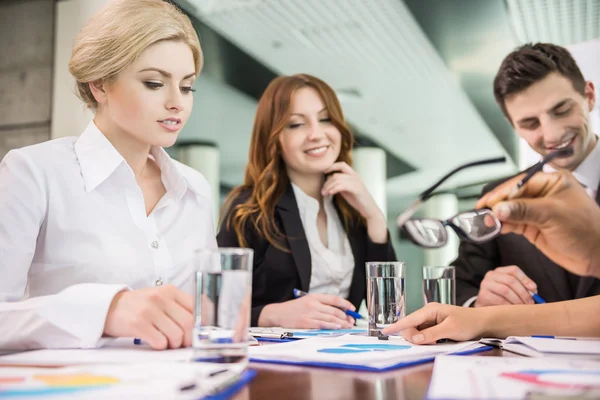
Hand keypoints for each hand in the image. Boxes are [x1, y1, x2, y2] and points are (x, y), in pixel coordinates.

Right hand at [103, 285, 193, 349]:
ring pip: (176, 334)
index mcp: (170, 290)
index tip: (198, 332)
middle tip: (182, 342)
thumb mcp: (161, 297)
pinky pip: (160, 341)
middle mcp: (161, 297)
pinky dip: (161, 346)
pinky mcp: (138, 324)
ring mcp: (149, 310)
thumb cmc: (139, 305)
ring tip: (167, 342)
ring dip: (174, 344)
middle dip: (188, 338)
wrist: (108, 307)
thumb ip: (180, 304)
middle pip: (189, 323)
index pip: (197, 307)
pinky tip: (155, 342)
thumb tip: (204, 315)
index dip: (201, 323)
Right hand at [258, 293, 355, 328]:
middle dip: (346, 316)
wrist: (277, 314)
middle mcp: (313, 303)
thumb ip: (320, 305)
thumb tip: (336, 311)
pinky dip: (331, 325)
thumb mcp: (306, 301)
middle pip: (334, 310)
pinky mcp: (306, 322)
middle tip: (352, 321)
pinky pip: (322, 324)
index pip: (334, 299)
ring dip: (342, 322)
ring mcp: (309, 313)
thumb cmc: (292, 309)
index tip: (353, 309)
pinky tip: (338, 327)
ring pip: (330, 317)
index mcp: (314, 296)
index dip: (346, 304)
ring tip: (349, 326)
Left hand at [322, 162, 382, 221]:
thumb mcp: (346, 189)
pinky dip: (334, 189)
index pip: (341, 164)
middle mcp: (355, 176)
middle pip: (337, 174)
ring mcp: (357, 182)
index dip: (332, 166)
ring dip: (328, 187)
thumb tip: (328, 179)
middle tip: (322, 191)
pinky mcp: (357, 189)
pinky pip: (342, 186)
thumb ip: (339, 183)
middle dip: (327, 183)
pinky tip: (331, 193)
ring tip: (324, 194)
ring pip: (338, 180)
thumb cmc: (357, 199)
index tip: (324, 172)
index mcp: (353, 174)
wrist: (368, 209)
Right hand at [381, 302, 485, 343]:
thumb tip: (414, 339)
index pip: (409, 320)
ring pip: (417, 332)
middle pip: (411, 328)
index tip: (385, 331)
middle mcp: (428, 314)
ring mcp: (431, 320)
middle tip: (429, 343)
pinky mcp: (435, 326)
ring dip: (422, 340)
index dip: (396, 326)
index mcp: (430, 310)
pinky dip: (427, 340)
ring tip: (438, 341)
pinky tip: (437, 341)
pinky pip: (424, 335)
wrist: (483, 323)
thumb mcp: (450, 329)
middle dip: (414, 337)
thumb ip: (431, 334)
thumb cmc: (468, 322)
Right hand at [474, 265, 536, 306]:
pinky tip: (513, 310)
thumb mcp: (511, 290)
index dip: (525, 279)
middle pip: (510, 280)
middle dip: (523, 292)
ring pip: (505, 290)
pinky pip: (499, 300)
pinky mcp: (483, 295)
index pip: (514, 270)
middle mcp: (491, 275)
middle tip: (530, 303)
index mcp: (499, 271)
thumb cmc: (501, 297)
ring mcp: (485, 284)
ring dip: (517, 300)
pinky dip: (509, 305)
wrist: (484, 307)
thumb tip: (534, 292)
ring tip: (522, 307)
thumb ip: (522, 288)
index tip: (534, 290)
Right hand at [476, 170, 599, 277]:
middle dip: (497, 204)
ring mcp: (537, 211)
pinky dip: (503, 226)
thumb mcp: (553, 214)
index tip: (488, 202)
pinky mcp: (533, 227)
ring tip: (485, 221)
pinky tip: (495, 228)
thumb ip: (523, 210)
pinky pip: (513, 223)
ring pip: (511, 210)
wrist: (597, 255)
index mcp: (552, 182)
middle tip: (482, 212)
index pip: (520, 183)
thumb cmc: (586, 229)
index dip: (502, 193)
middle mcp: (543, 194)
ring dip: (498, 216)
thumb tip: (499, 208)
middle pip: (513, 196)